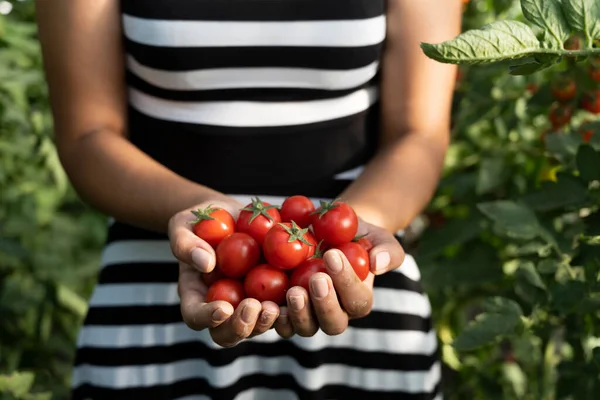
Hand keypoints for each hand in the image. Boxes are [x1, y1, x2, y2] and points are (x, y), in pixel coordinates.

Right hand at [168, 198, 279, 346]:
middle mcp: (223, 308)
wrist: (231, 216)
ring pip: (259, 327)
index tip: (223, 308)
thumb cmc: (200, 221)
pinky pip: (284, 307)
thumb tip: (206, 263)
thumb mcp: (183, 225)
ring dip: (268, 321)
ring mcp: (250, 304)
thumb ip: (186, 244)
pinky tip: (301, 290)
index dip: (208, 318)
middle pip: (229, 333)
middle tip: (253, 307)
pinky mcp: (274, 294)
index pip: (195, 316)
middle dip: (242, 326)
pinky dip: (293, 304)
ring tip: (276, 306)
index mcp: (196, 296)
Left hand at [273, 218, 404, 337]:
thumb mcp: (377, 237)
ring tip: (294, 290)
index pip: (357, 299)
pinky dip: (272, 315)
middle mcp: (334, 314)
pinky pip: (277, 322)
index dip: (346, 281)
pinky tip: (266, 300)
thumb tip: (379, 263)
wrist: (327, 231)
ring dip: (299, 313)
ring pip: (305, 327)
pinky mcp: (284, 309)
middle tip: (316, 278)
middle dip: (325, 304)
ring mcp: (308, 315)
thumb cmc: (357, 236)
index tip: (333, 254)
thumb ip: (387, 250)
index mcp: (358, 300)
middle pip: (332, 323)